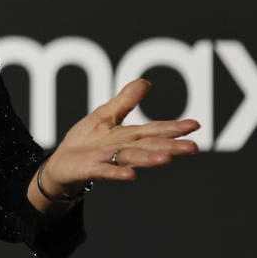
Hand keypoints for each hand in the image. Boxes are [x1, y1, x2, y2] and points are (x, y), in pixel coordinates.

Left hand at [40, 78, 199, 198]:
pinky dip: (117, 173)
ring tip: (167, 158)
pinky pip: (105, 171)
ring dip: (149, 159)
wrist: (61, 163)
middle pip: (148, 146)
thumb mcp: (105, 115)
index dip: (173, 128)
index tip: (195, 125)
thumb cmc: (86, 141)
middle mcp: (122, 149)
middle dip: (170, 146)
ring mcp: (108, 159)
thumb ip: (125, 101)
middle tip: (193, 147)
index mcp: (127, 136)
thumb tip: (146, 82)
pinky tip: (130, 175)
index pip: (154, 131)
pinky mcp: (91, 168)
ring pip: (131, 158)